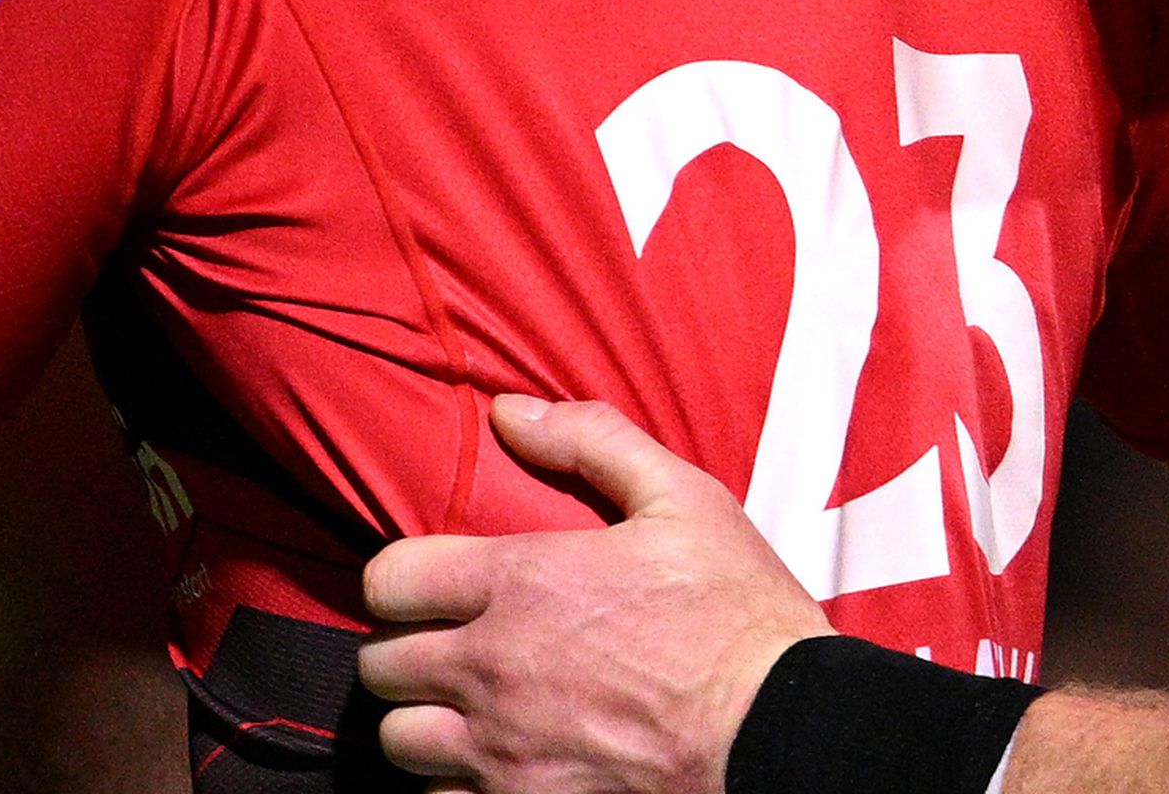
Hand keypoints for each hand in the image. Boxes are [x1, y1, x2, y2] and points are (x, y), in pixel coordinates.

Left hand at [356, 395, 828, 793]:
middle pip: (381, 666)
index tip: (431, 590)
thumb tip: (510, 411)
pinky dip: (457, 785)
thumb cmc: (738, 618)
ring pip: (401, 741)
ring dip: (424, 724)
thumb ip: (592, 441)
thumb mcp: (684, 501)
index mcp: (517, 585)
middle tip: (448, 650)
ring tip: (463, 712)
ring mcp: (504, 751)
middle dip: (407, 652)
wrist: (787, 735)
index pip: (387, 581)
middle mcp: (492, 669)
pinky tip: (494, 765)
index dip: (402, 582)